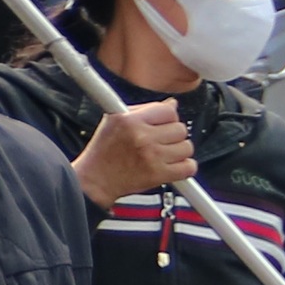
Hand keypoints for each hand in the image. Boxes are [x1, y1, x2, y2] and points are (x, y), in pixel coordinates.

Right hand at [68, 100, 197, 210]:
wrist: (95, 180)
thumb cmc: (103, 151)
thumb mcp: (114, 120)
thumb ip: (143, 110)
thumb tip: (172, 104)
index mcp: (130, 120)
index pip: (168, 110)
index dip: (169, 117)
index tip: (165, 124)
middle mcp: (142, 137)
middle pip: (180, 129)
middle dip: (174, 135)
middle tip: (163, 140)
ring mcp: (151, 156)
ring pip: (186, 147)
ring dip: (180, 151)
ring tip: (167, 154)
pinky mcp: (158, 175)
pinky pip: (188, 167)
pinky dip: (185, 167)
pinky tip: (174, 166)